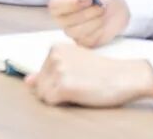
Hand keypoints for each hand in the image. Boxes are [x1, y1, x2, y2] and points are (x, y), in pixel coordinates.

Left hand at [25, 44, 152, 106]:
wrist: (125, 76)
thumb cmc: (102, 72)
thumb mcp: (73, 65)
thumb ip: (48, 72)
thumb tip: (27, 81)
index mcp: (55, 48)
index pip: (40, 73)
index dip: (56, 82)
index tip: (75, 77)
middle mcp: (54, 56)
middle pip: (39, 84)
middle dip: (54, 90)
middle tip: (78, 85)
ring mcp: (59, 70)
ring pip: (42, 93)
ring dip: (57, 97)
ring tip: (78, 89)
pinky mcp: (64, 86)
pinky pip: (50, 101)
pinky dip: (61, 103)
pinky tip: (78, 95)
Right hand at [47, 0, 129, 47]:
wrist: (117, 7)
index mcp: (60, 2)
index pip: (54, 6)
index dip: (69, 5)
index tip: (87, 0)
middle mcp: (62, 18)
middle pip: (67, 21)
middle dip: (88, 13)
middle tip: (101, 5)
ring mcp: (72, 31)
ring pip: (77, 32)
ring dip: (94, 22)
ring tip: (102, 13)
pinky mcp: (84, 42)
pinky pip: (88, 40)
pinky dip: (99, 31)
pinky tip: (102, 24)